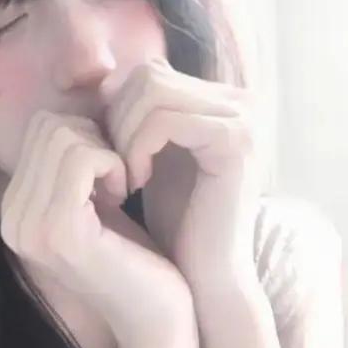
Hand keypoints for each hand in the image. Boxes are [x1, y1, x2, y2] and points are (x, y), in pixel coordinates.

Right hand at [0, 109, 195, 345]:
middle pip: (47, 126)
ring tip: (121, 184)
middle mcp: (11, 219)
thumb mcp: (94, 199)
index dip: (84, 133)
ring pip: (61, 136)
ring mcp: (30, 227)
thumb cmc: (135, 254)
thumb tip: (78, 102)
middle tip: (118, 174)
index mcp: (16, 209)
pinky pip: (80, 157)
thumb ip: (74, 159)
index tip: (110, 168)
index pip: (39, 129)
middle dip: (93, 136)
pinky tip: (125, 190)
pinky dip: (111, 161)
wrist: (158, 316)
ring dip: (104, 149)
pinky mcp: (59, 231)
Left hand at [103, 55, 263, 291]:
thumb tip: (105, 81)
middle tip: (112, 167)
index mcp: (219, 101)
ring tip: (123, 177)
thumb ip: (136, 116)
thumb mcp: (150, 156)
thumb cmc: (176, 221)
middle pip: (148, 75)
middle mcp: (238, 101)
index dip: (117, 109)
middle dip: (117, 120)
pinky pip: (164, 120)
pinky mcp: (235, 141)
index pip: (149, 72)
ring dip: (123, 135)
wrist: (205, 275)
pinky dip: (137, 148)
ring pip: (152, 90)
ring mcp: (241, 118)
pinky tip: (135, 182)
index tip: (108, 154)